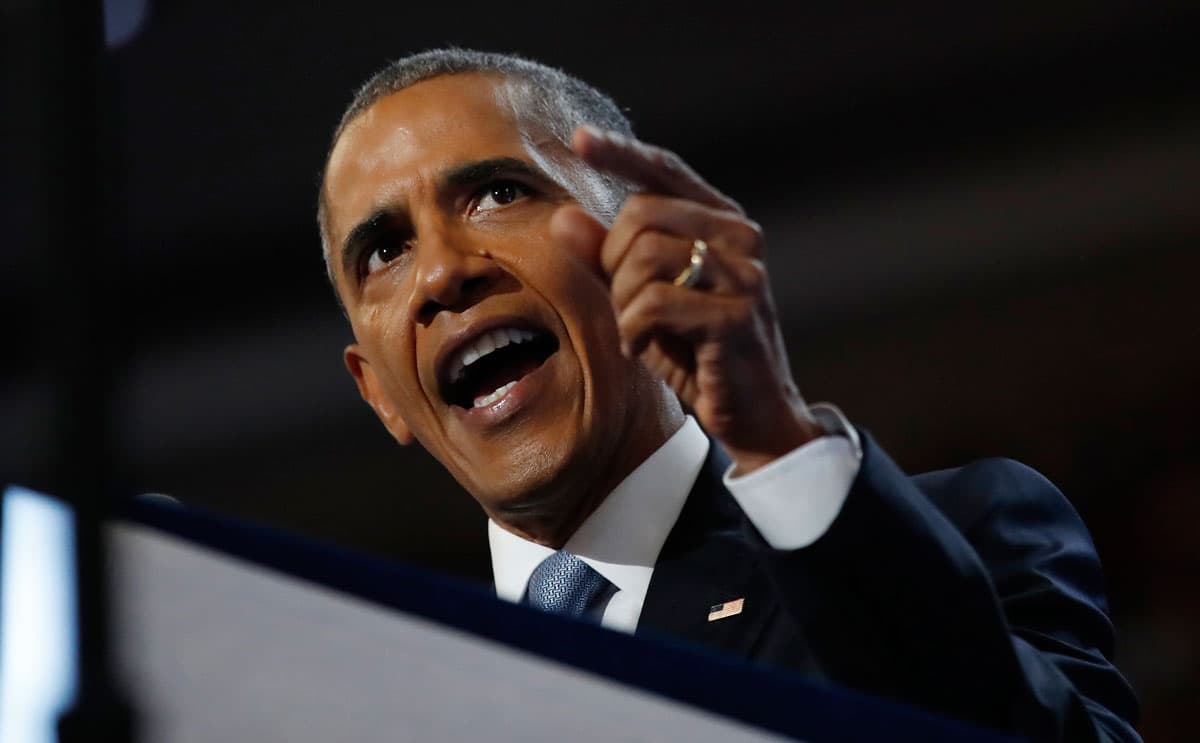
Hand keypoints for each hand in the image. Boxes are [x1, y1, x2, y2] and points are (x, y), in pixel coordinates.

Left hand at [551, 126, 823, 474]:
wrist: (753, 415)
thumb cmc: (695, 354)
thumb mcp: (642, 300)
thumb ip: (607, 258)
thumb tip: (563, 217)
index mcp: (721, 222)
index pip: (666, 171)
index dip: (621, 153)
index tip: (579, 138)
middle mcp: (740, 236)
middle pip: (639, 214)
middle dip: (613, 263)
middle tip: (628, 307)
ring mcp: (744, 273)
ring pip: (643, 256)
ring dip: (624, 304)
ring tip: (641, 332)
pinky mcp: (737, 314)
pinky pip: (653, 303)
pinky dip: (633, 331)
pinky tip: (644, 349)